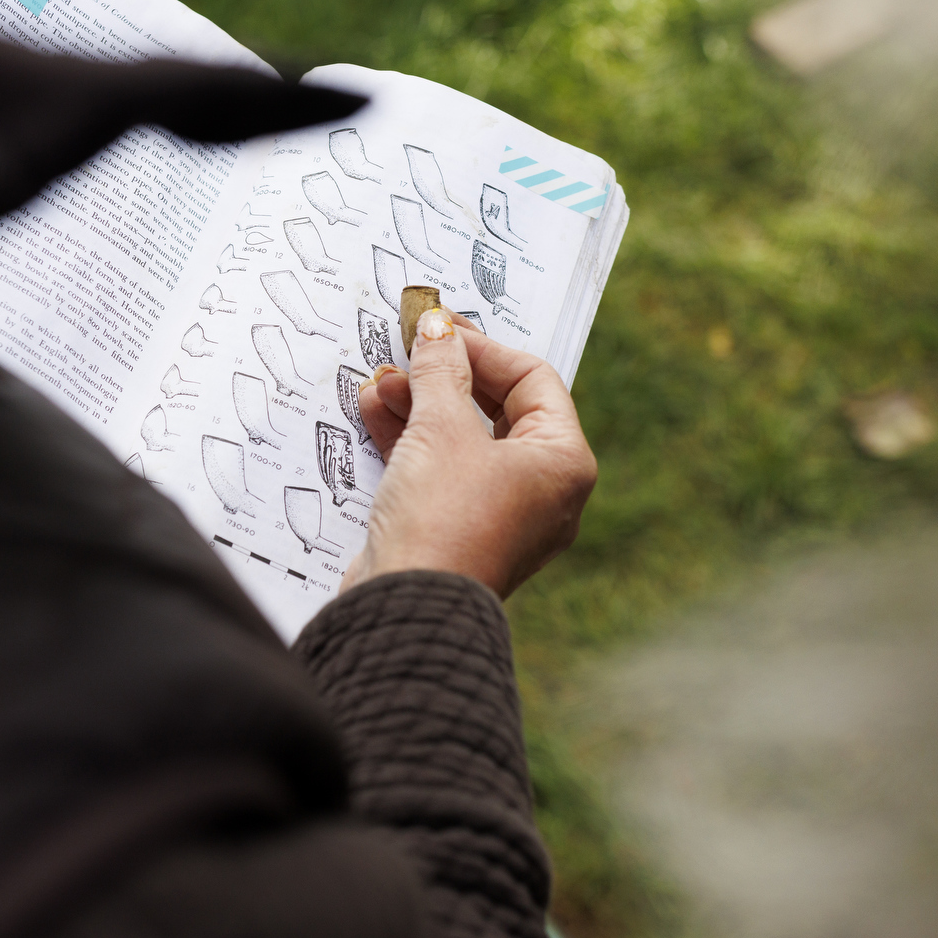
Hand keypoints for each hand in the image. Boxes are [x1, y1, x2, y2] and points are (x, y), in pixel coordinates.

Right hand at [348, 308, 596, 599]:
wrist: (406, 608)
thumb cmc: (443, 519)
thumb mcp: (441, 428)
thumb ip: (440, 372)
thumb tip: (437, 331)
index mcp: (563, 462)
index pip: (533, 380)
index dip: (483, 348)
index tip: (439, 328)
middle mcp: (542, 490)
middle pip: (498, 410)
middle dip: (446, 377)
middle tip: (408, 349)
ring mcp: (502, 514)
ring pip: (464, 440)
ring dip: (421, 404)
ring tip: (380, 381)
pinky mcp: (460, 531)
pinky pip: (442, 471)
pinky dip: (412, 441)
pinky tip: (374, 411)